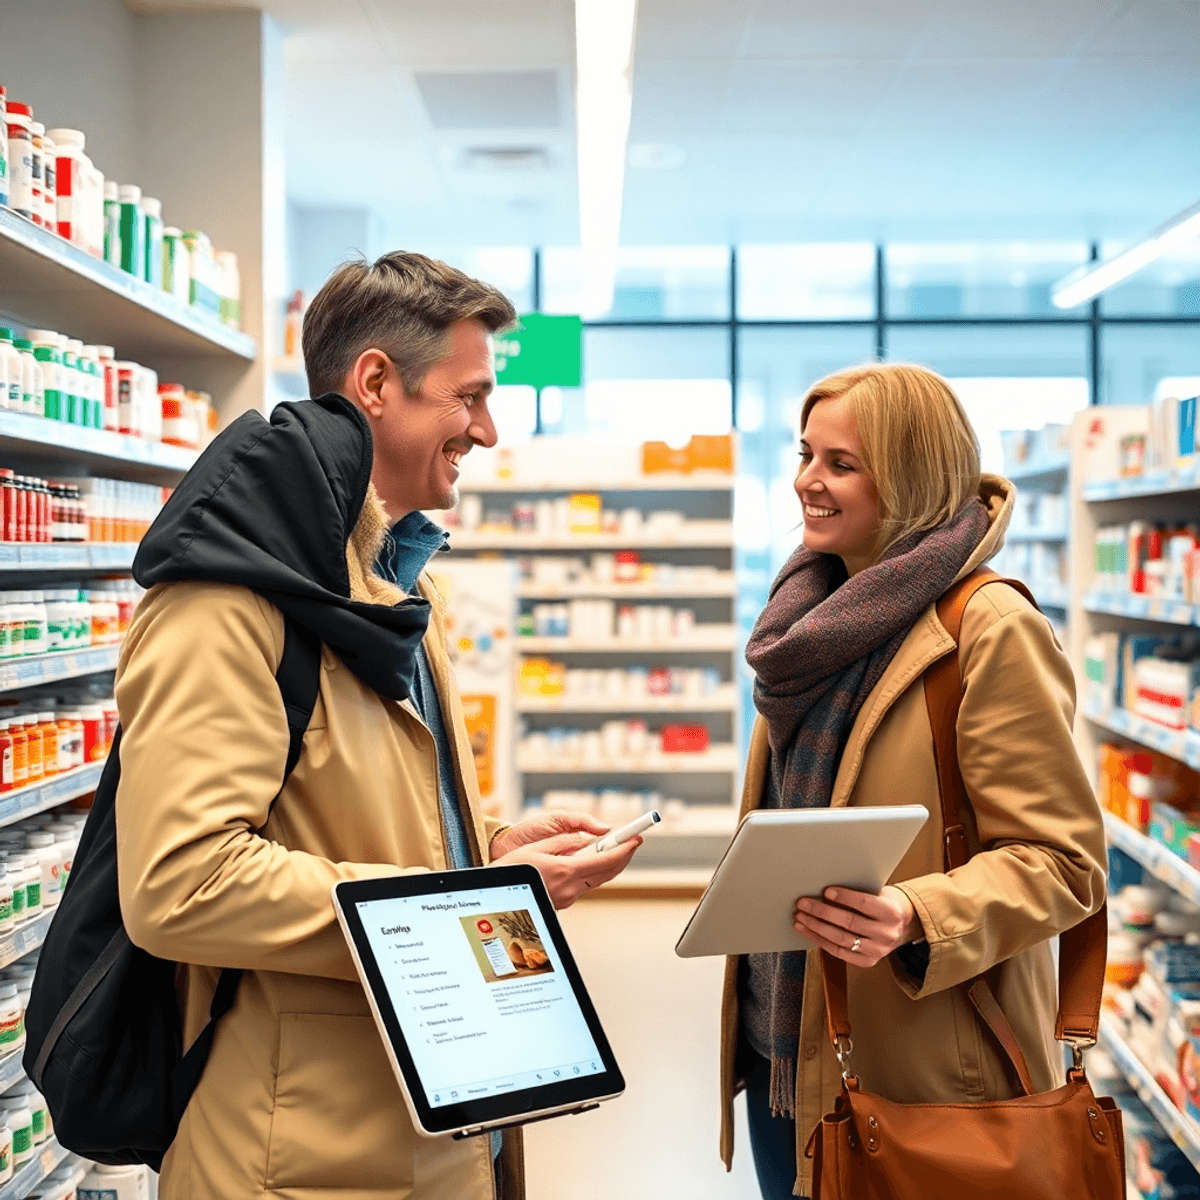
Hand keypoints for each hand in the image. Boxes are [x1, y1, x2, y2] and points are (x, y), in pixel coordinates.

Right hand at [488, 811, 641, 908]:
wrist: (496, 896)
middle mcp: (570, 888)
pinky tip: (589, 861)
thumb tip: (587, 839)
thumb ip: (565, 842)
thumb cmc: (511, 868)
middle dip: (623, 856)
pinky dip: (591, 871)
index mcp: (566, 871)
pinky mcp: (563, 902)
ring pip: (596, 879)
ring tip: (612, 847)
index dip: (625, 849)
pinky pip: (583, 884)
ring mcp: (567, 898)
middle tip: (632, 841)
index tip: (636, 838)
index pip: (606, 861)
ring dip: (607, 864)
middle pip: (607, 872)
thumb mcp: (537, 847)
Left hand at [793, 885, 921, 967]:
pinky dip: (820, 941)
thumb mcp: (878, 892)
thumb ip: (858, 892)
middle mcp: (886, 934)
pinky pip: (839, 952)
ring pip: (841, 939)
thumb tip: (825, 889)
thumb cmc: (882, 903)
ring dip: (816, 927)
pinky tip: (808, 931)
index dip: (844, 897)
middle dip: (822, 912)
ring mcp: (877, 950)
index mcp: (891, 913)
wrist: (900, 924)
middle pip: (849, 922)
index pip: (864, 904)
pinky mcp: (867, 961)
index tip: (825, 891)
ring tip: (800, 917)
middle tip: (803, 903)